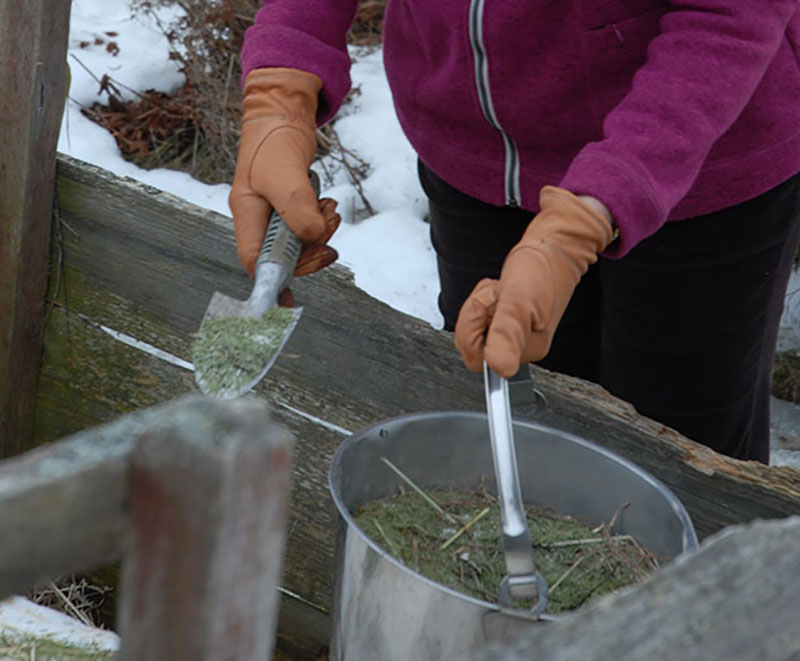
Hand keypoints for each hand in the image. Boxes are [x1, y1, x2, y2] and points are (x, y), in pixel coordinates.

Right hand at [229, 68, 338, 277]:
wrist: (284, 113)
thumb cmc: (274, 140)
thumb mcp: (285, 174)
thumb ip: (298, 208)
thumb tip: (312, 240)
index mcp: (246, 214)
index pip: (255, 261)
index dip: (272, 282)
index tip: (290, 301)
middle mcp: (259, 219)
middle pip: (284, 256)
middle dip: (311, 250)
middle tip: (329, 232)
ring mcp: (276, 214)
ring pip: (301, 243)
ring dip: (321, 232)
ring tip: (330, 210)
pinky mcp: (292, 207)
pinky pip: (310, 228)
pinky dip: (323, 221)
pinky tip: (328, 205)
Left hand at [454, 186, 614, 376]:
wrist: (553, 247)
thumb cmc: (540, 268)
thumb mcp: (518, 298)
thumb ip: (506, 334)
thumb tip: (500, 369)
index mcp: (528, 349)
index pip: (478, 359)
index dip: (474, 330)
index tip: (492, 306)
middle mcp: (523, 347)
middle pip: (474, 343)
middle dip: (477, 312)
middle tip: (498, 294)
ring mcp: (516, 335)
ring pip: (476, 328)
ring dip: (482, 303)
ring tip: (502, 290)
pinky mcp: (510, 322)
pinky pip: (481, 316)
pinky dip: (485, 299)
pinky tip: (502, 290)